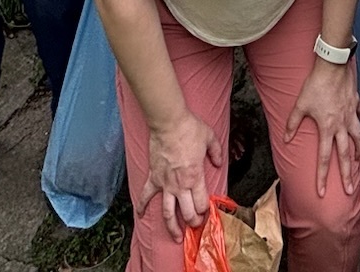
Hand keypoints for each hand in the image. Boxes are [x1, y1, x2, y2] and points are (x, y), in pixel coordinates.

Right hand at [138, 112, 221, 239]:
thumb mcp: (210, 138)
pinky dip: (142, 207)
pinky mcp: (153, 178)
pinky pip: (145, 196)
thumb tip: (219, 163)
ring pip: (168, 213)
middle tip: (196, 225)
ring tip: (176, 237)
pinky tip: (140, 215)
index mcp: (196, 177)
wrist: (169, 122)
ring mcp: (165, 184)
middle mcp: (181, 185)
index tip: (207, 212)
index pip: (201, 204)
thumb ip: (216, 153)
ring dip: (172, 227)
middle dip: (193, 222)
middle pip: (187, 213)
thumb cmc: (190, 129)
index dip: (205, 211)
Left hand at [284, 57, 359, 195]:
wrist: (332, 65)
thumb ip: (292, 124)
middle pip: (345, 155)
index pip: (323, 158)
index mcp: (327, 128)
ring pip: (358, 137)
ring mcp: (351, 114)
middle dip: (347, 174)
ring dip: (359, 150)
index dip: (322, 177)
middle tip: (350, 190)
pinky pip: (359, 115)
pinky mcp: (356, 103)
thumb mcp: (300, 105)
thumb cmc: (315, 84)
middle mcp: (341, 125)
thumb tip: (286, 139)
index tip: (322, 192)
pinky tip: (359, 122)